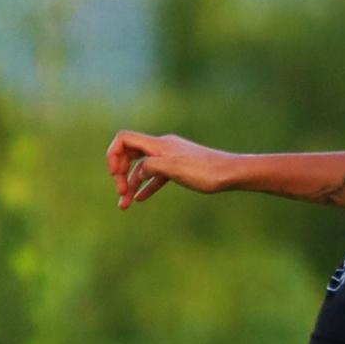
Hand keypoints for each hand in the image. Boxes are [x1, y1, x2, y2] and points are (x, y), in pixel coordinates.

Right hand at [106, 130, 233, 208]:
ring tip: (125, 205)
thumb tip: (137, 172)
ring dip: (131, 184)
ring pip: (143, 168)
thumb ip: (151, 166)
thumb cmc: (205, 171)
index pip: (124, 139)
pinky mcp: (179, 169)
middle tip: (121, 193)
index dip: (113, 154)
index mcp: (159, 144)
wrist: (231, 174)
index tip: (115, 175)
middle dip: (120, 173)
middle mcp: (162, 147)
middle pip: (130, 154)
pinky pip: (157, 176)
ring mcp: (171, 158)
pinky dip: (146, 186)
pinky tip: (140, 198)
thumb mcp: (174, 169)